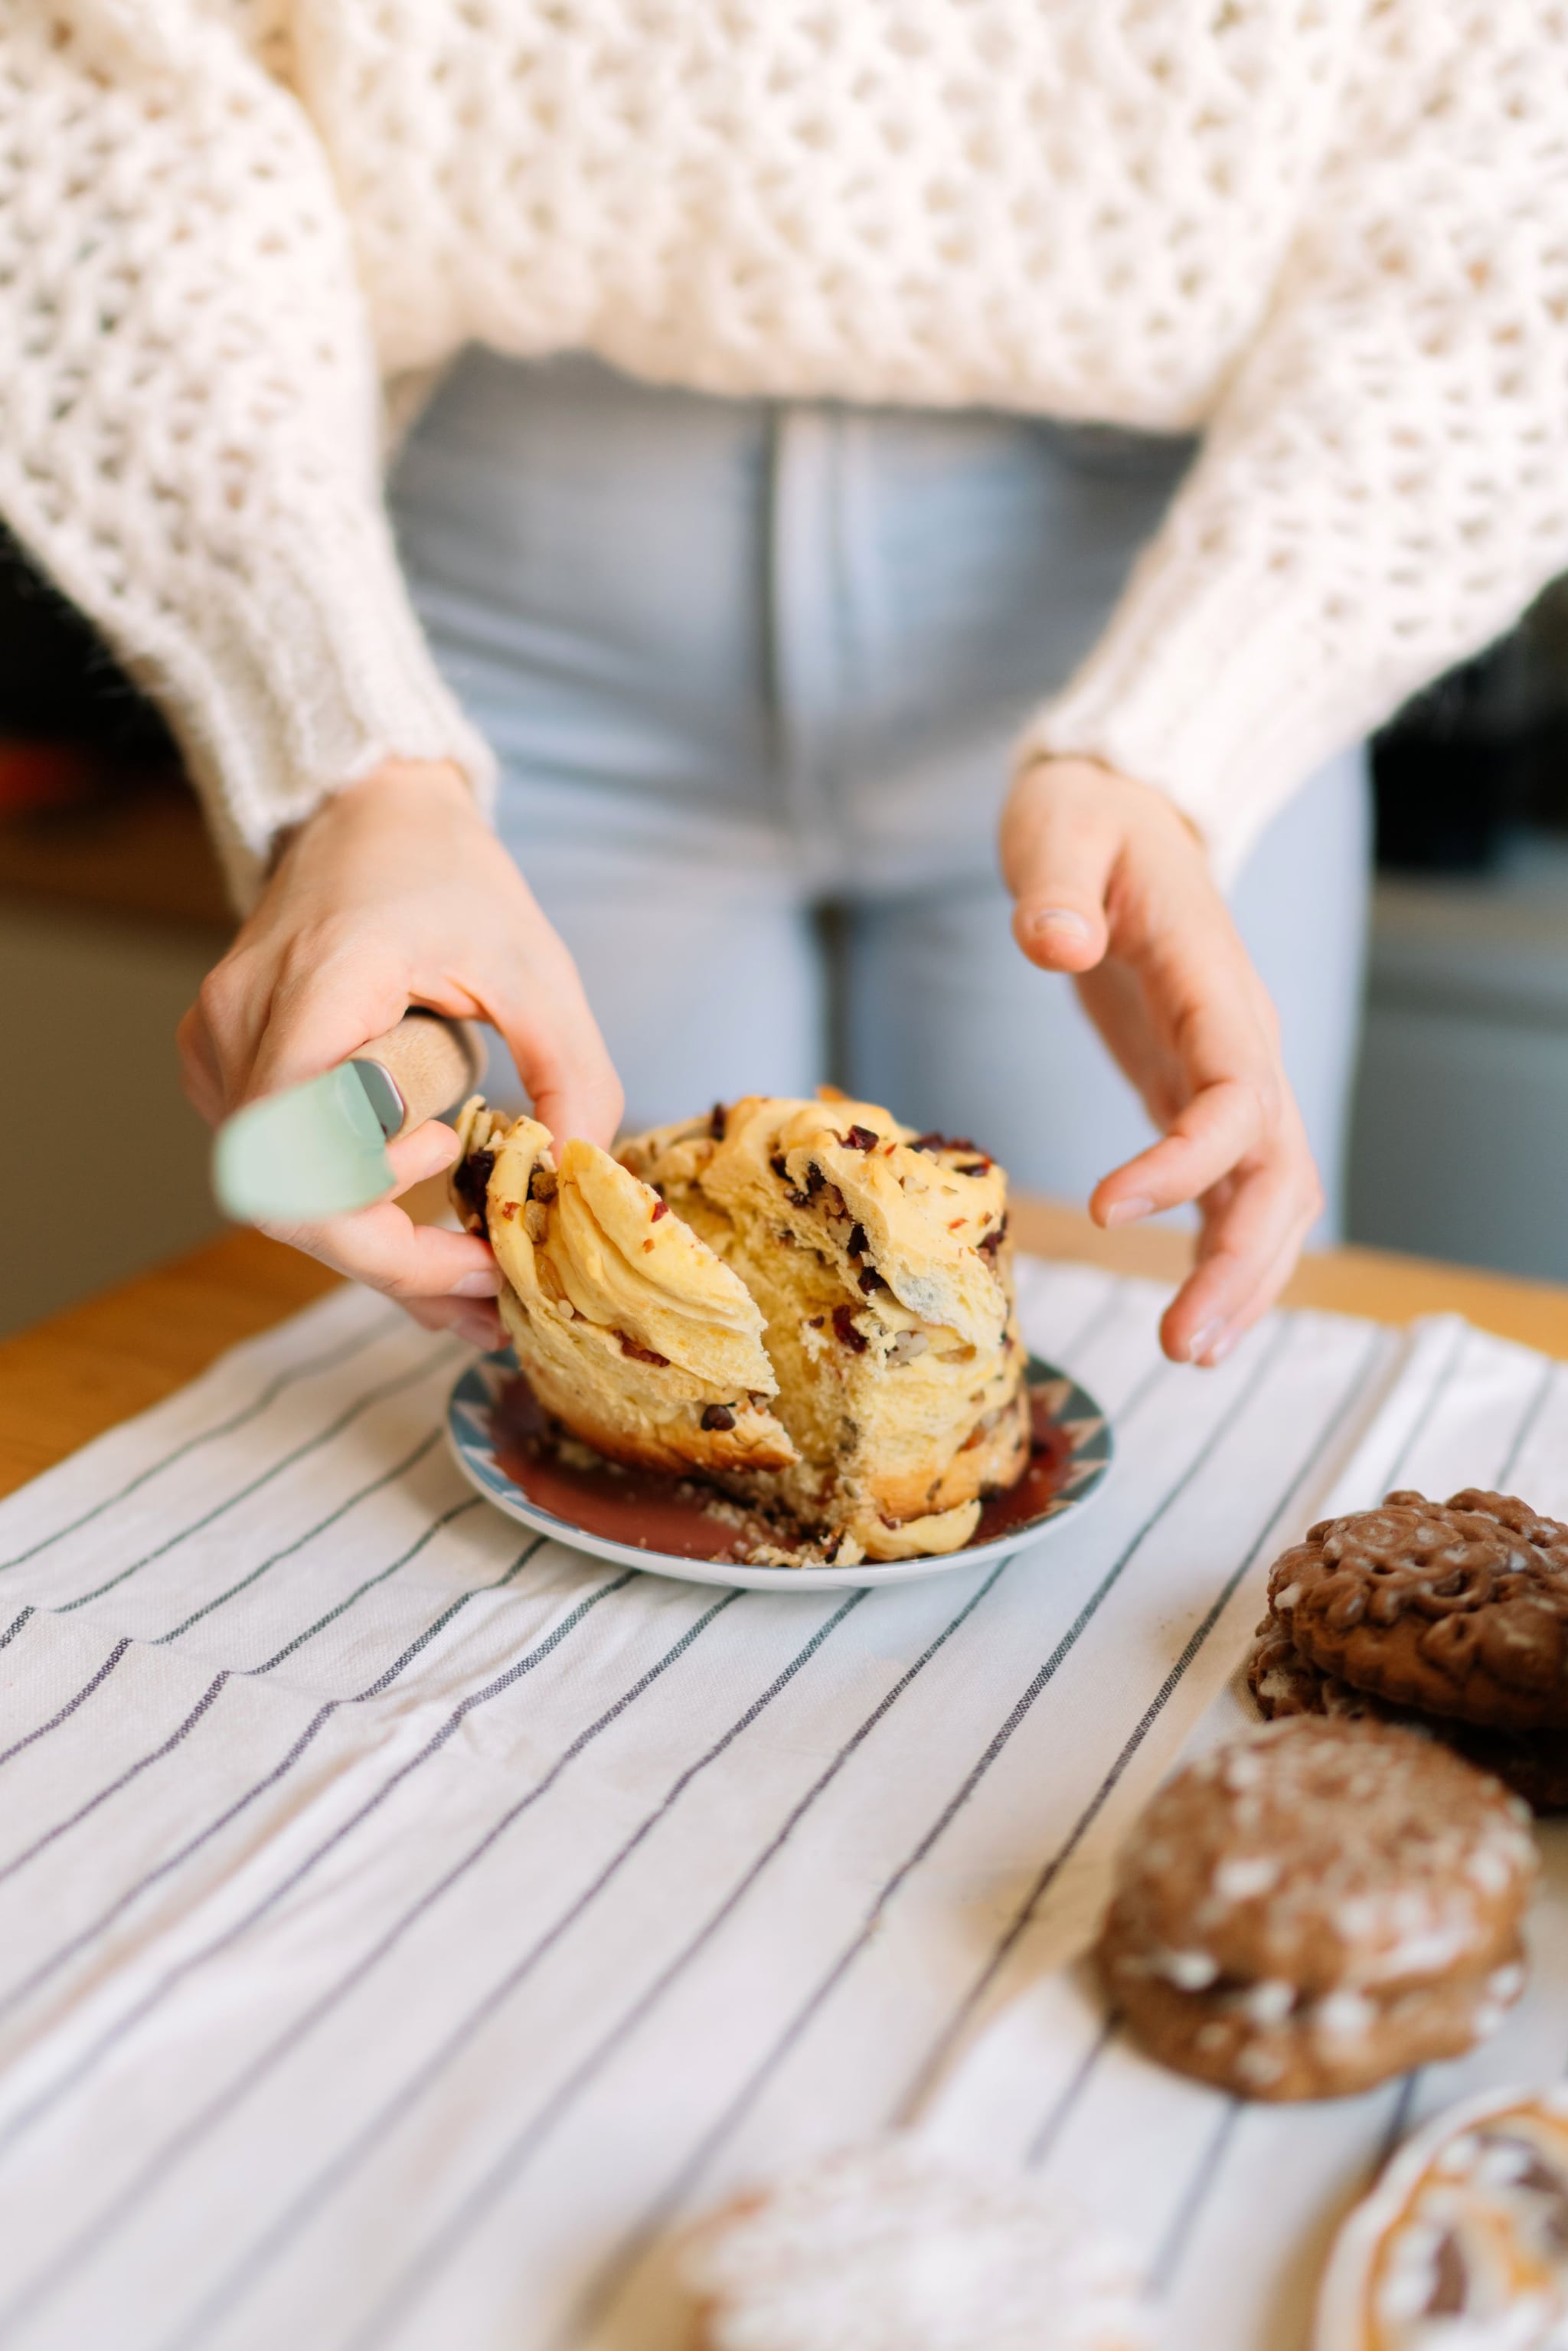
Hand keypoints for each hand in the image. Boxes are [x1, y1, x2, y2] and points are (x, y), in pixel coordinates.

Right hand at [178, 759, 622, 1345]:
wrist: (371, 814)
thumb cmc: (450, 880)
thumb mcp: (538, 968)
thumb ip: (573, 1074)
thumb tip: (579, 1182)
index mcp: (317, 988)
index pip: (298, 1153)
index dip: (376, 1222)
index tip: (475, 1232)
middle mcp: (241, 1025)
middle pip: (286, 1198)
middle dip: (394, 1261)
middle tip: (494, 1292)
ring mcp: (220, 1051)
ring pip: (281, 1197)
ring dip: (378, 1248)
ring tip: (478, 1274)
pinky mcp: (228, 1071)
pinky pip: (280, 1168)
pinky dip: (354, 1211)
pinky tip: (429, 1227)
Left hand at [1000, 756, 1322, 1365]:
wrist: (1121, 805)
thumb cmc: (1086, 817)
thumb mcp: (1058, 827)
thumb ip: (1057, 886)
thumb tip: (1057, 942)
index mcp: (1213, 980)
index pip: (1235, 1091)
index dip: (1186, 1161)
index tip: (1106, 1207)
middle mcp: (1242, 1036)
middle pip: (1279, 1168)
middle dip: (1242, 1261)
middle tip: (1184, 1345)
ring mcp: (1230, 1068)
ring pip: (1273, 1191)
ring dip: (1244, 1276)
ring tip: (1192, 1352)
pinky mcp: (1200, 1089)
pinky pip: (1234, 1186)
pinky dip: (1223, 1253)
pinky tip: (1196, 1317)